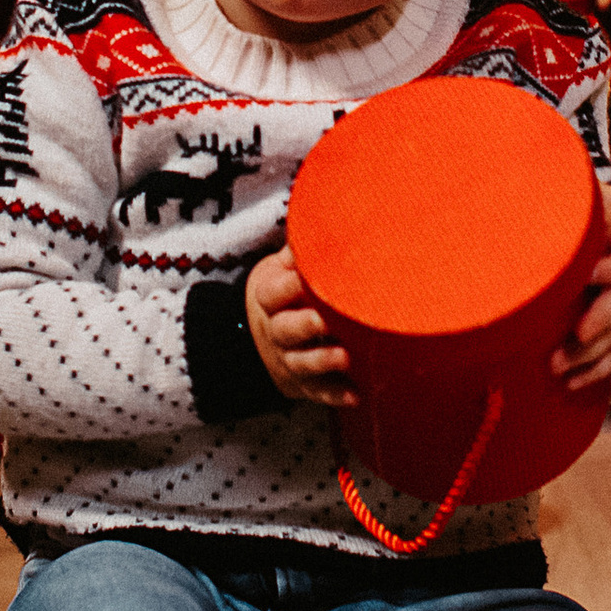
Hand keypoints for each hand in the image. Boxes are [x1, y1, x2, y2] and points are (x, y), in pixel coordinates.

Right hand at [246, 247, 356, 406]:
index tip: (305, 278)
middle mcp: (277, 332)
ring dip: (322, 361)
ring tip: (344, 357)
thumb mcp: (280, 269)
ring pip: (302, 363)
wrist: (255, 340)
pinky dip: (335, 395)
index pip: (273, 293)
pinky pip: (319, 392)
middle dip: (305, 327)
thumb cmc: (282, 295)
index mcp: (269, 299)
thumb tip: (319, 215)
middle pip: (285, 330)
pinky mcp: (304, 384)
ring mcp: (289, 360)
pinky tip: (355, 396)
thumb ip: (298, 252)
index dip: (287, 286)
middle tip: (324, 320)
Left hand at [551, 188, 610, 392]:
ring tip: (556, 367)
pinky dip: (596, 371)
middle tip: (573, 336)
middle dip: (598, 324)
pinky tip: (571, 383)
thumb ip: (581, 198)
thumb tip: (536, 183)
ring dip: (589, 356)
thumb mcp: (604, 202)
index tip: (585, 272)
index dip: (610, 270)